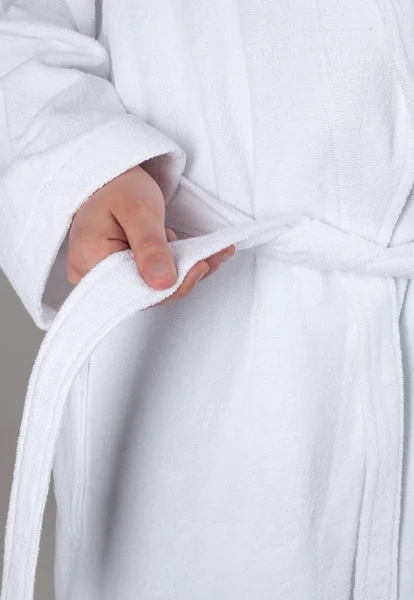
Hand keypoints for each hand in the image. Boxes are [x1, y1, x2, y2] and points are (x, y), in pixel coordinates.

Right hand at [67, 164, 234, 304]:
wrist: (111, 177)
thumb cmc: (117, 186)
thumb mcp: (138, 209)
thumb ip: (150, 246)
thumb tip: (163, 284)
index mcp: (90, 263)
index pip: (135, 293)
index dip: (172, 286)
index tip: (201, 265)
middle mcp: (95, 277)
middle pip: (147, 293)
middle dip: (185, 275)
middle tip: (215, 254)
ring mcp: (110, 276)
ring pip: (155, 286)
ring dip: (186, 270)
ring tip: (213, 251)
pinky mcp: (125, 272)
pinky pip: (155, 277)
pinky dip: (179, 265)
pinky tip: (201, 252)